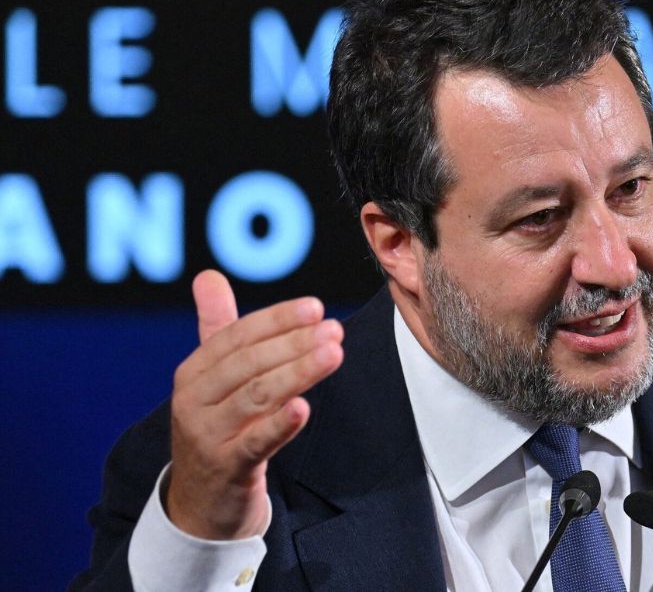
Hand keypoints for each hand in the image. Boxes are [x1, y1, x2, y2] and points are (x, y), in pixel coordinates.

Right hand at [165, 269, 342, 538]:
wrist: (201, 501)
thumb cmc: (216, 426)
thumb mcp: (212, 378)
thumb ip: (216, 327)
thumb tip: (208, 275)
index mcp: (194, 372)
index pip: (238, 336)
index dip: (277, 319)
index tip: (316, 308)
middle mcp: (195, 400)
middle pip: (249, 363)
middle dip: (294, 343)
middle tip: (334, 329)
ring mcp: (208, 435)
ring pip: (256, 396)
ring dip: (297, 372)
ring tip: (333, 354)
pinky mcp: (227, 468)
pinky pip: (256, 443)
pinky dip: (280, 425)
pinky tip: (304, 408)